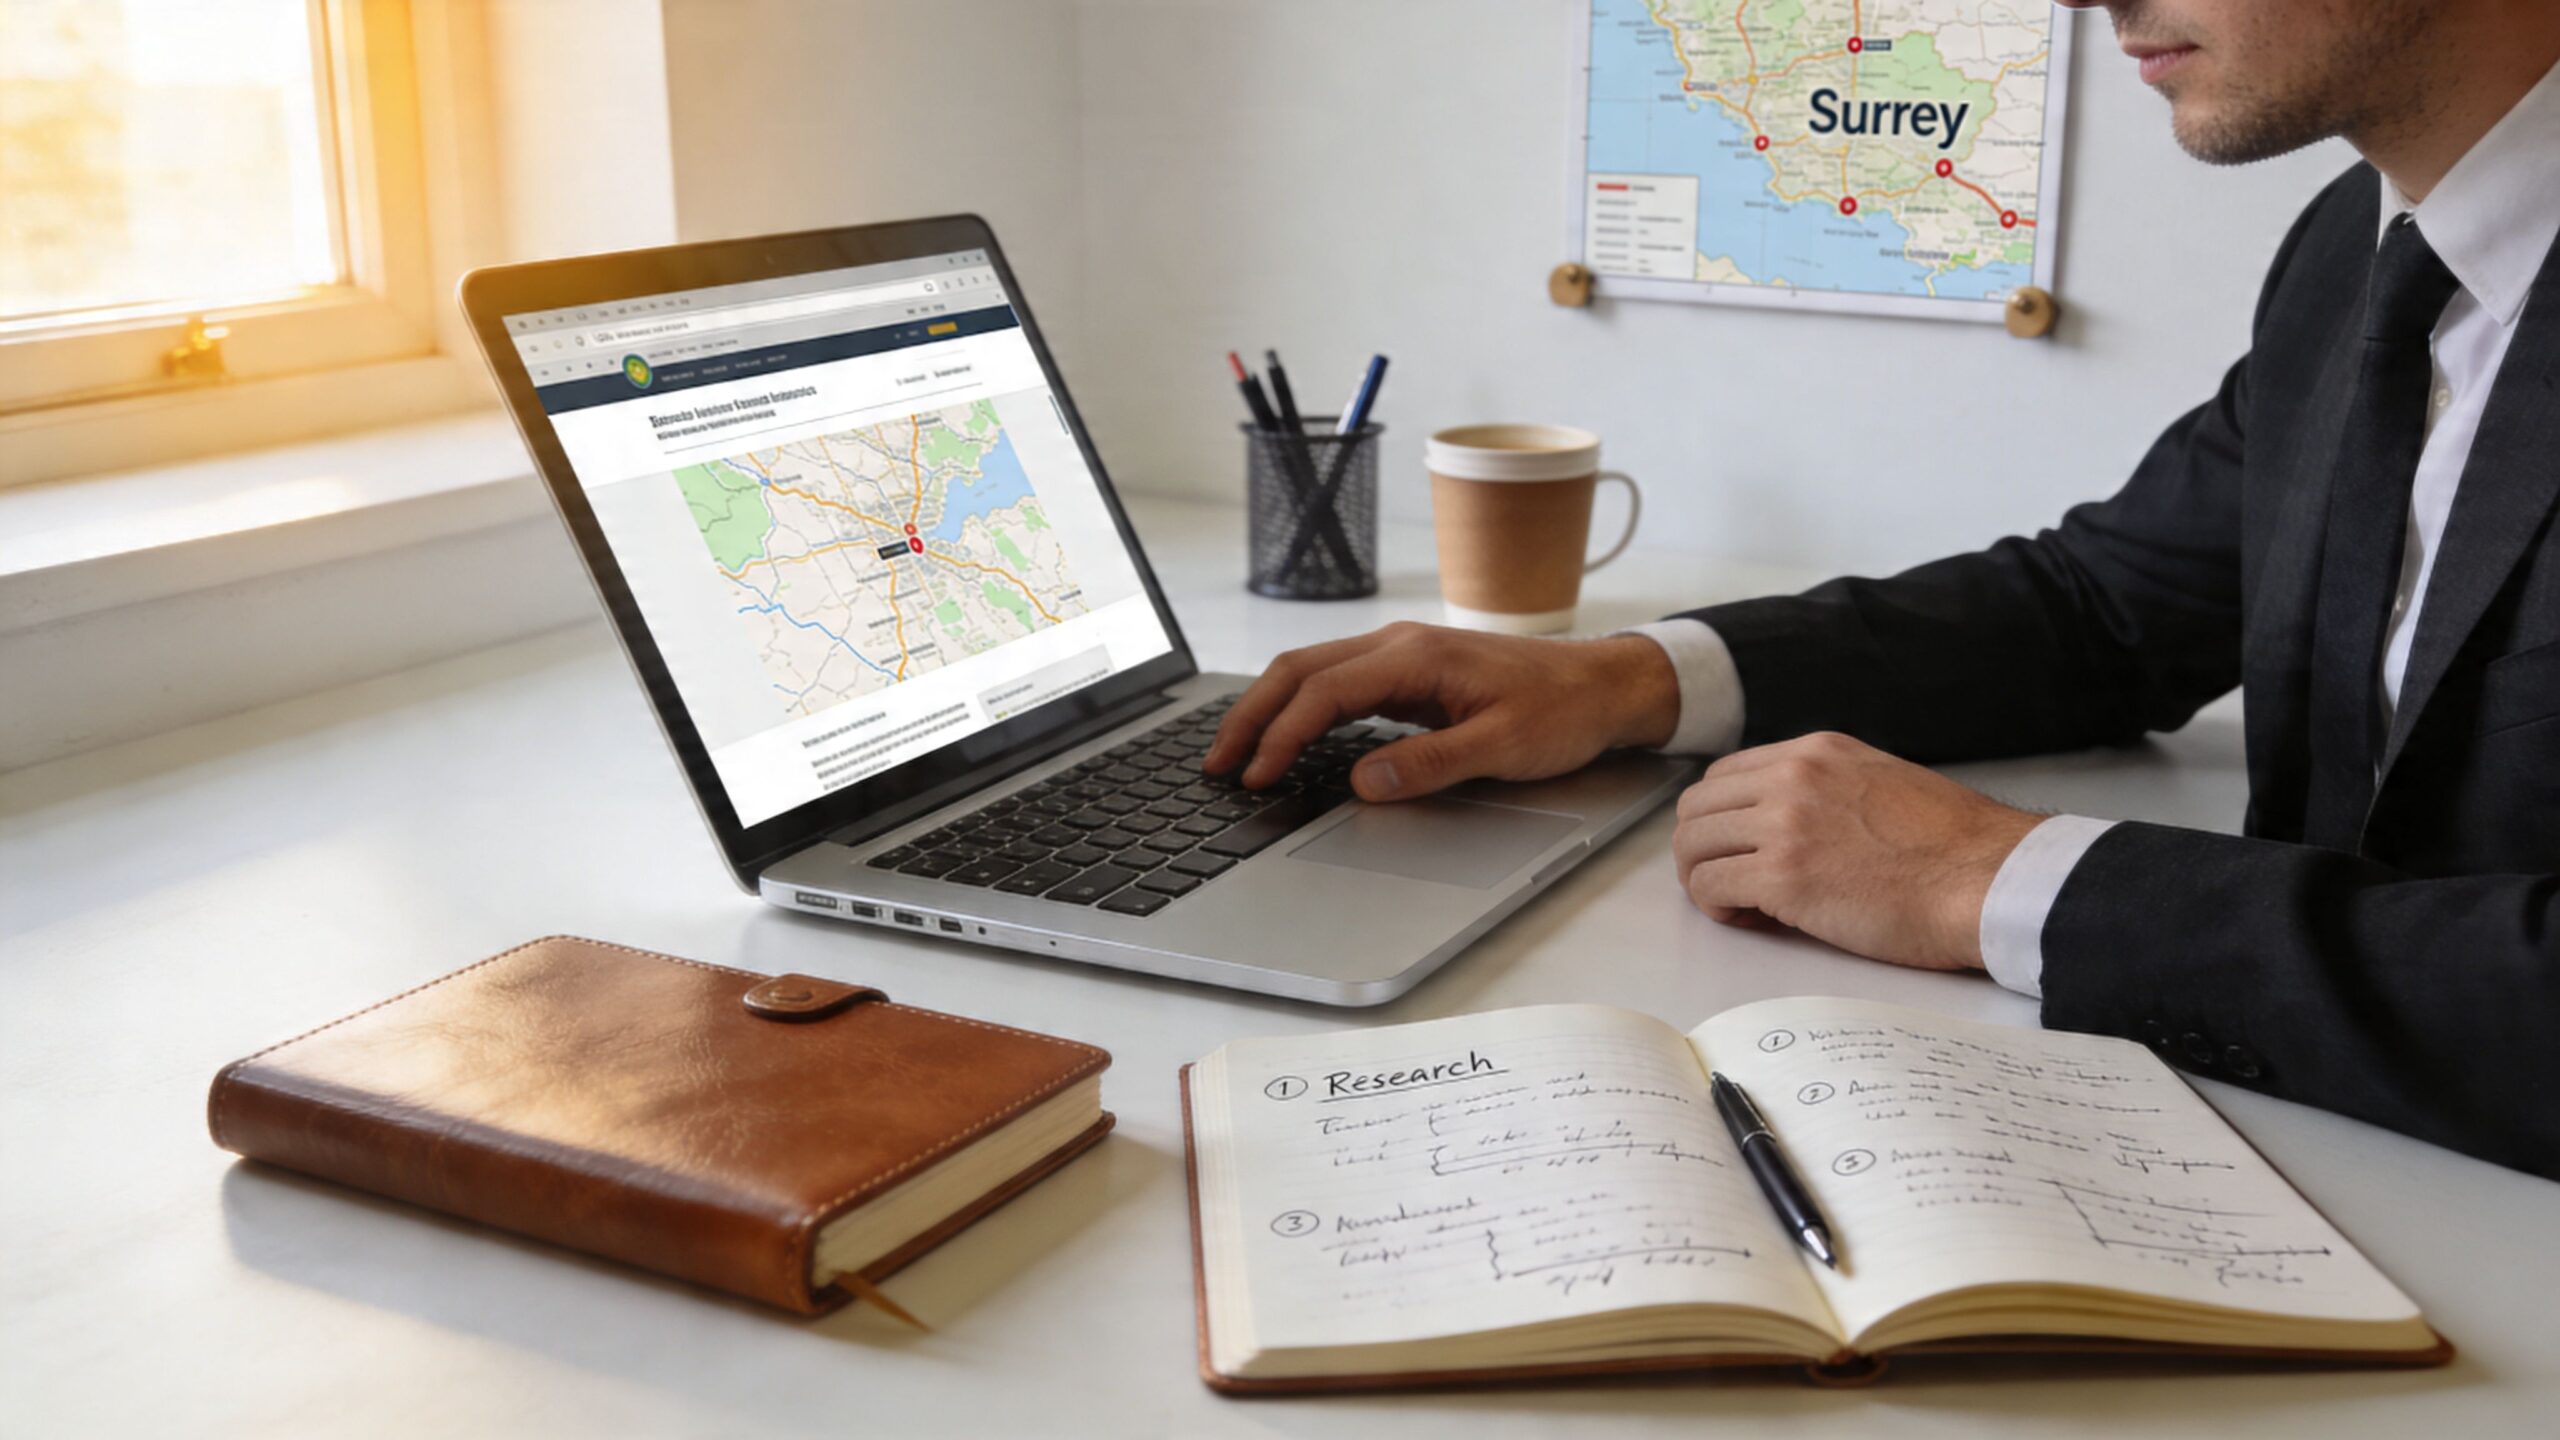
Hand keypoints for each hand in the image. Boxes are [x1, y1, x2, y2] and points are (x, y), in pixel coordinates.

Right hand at [1203, 622, 1680, 800]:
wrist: (1606, 683)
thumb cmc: (1564, 710)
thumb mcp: (1504, 745)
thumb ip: (1432, 763)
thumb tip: (1364, 781)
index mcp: (1417, 656)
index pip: (1324, 692)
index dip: (1282, 736)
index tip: (1257, 776)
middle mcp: (1400, 645)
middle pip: (1300, 671)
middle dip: (1251, 716)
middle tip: (1217, 764)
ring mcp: (1402, 654)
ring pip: (1312, 672)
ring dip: (1269, 709)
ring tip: (1238, 753)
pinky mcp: (1409, 672)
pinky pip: (1337, 682)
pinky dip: (1300, 707)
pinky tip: (1288, 738)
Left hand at [1672, 732, 2042, 970]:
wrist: (1988, 879)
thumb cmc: (1952, 850)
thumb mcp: (1881, 784)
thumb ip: (1828, 790)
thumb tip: (1791, 822)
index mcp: (1817, 753)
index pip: (1727, 775)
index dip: (1722, 817)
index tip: (1736, 847)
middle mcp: (1793, 777)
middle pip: (1698, 805)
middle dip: (1701, 847)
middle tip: (1724, 879)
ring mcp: (1784, 824)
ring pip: (1693, 844)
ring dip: (1702, 877)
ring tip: (1737, 903)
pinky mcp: (1782, 875)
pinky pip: (1709, 885)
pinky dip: (1716, 906)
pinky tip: (1747, 917)